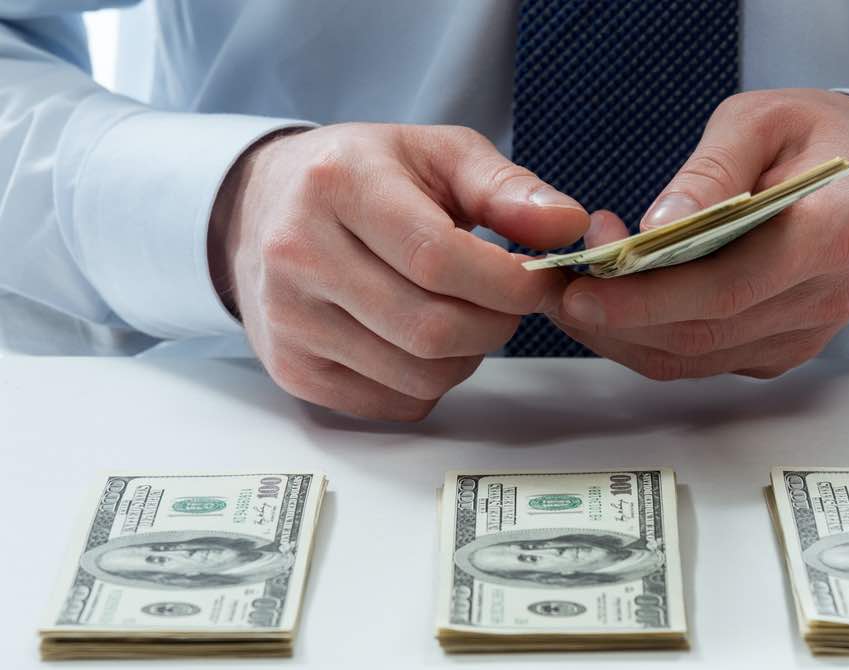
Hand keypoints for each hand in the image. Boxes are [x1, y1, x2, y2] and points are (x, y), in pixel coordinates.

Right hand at [209, 124, 587, 419]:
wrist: (263, 209)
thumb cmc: (367, 177)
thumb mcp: (438, 154)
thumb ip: (508, 189)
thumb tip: (567, 226)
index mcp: (339, 185)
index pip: (437, 258)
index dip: (508, 283)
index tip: (542, 281)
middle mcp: (298, 254)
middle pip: (431, 328)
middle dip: (496, 325)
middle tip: (509, 302)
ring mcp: (288, 319)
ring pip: (418, 376)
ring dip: (467, 356)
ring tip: (465, 314)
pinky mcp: (291, 369)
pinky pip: (392, 404)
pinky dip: (430, 384)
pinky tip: (423, 341)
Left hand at [549, 89, 848, 379]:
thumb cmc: (822, 141)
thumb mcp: (765, 120)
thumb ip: (711, 172)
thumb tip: (655, 225)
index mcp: (833, 232)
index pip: (729, 286)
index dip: (649, 298)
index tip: (584, 289)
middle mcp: (824, 298)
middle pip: (704, 332)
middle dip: (618, 317)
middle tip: (560, 286)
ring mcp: (804, 335)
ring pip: (696, 358)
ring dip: (624, 333)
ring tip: (577, 289)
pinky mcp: (782, 352)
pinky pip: (705, 361)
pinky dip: (650, 340)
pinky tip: (618, 305)